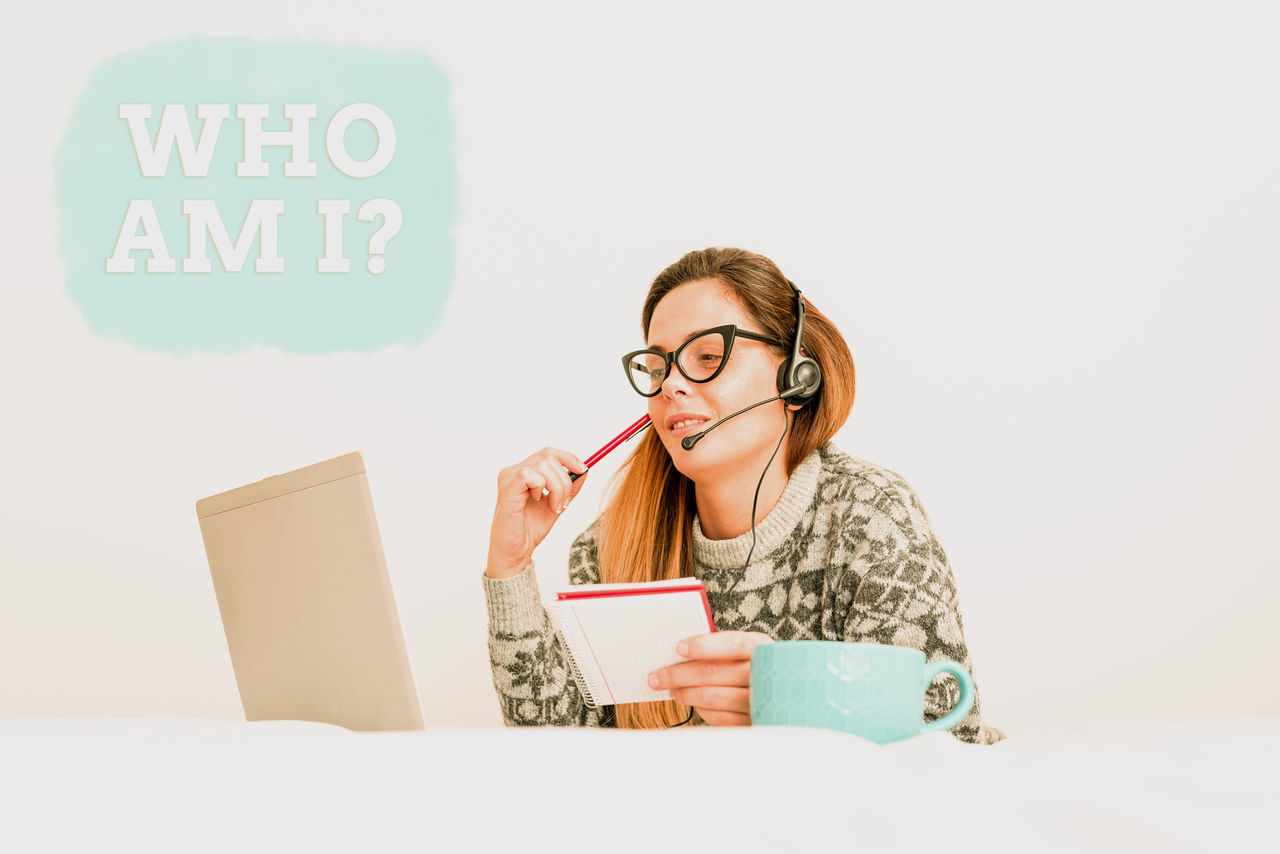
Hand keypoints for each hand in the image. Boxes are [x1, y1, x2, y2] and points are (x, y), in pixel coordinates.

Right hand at [486, 448, 587, 578]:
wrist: (516, 552)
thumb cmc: (530, 529)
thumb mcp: (557, 504)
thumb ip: (569, 488)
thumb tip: (584, 471)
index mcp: (523, 472)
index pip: (549, 453)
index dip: (569, 458)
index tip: (583, 470)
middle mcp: (513, 471)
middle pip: (549, 456)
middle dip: (565, 479)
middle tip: (564, 501)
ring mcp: (508, 478)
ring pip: (544, 465)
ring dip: (557, 487)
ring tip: (553, 506)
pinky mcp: (507, 489)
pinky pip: (530, 475)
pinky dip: (542, 488)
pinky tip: (538, 502)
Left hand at [647, 631, 773, 725]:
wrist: (792, 698)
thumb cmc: (758, 668)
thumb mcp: (750, 652)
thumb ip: (723, 650)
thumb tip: (679, 652)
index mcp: (764, 648)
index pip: (732, 644)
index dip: (703, 646)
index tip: (677, 648)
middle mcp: (765, 674)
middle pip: (713, 673)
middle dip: (678, 675)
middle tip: (656, 677)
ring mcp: (762, 701)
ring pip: (712, 698)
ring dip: (686, 694)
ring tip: (673, 691)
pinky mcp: (755, 724)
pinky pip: (720, 719)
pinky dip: (702, 711)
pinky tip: (694, 705)